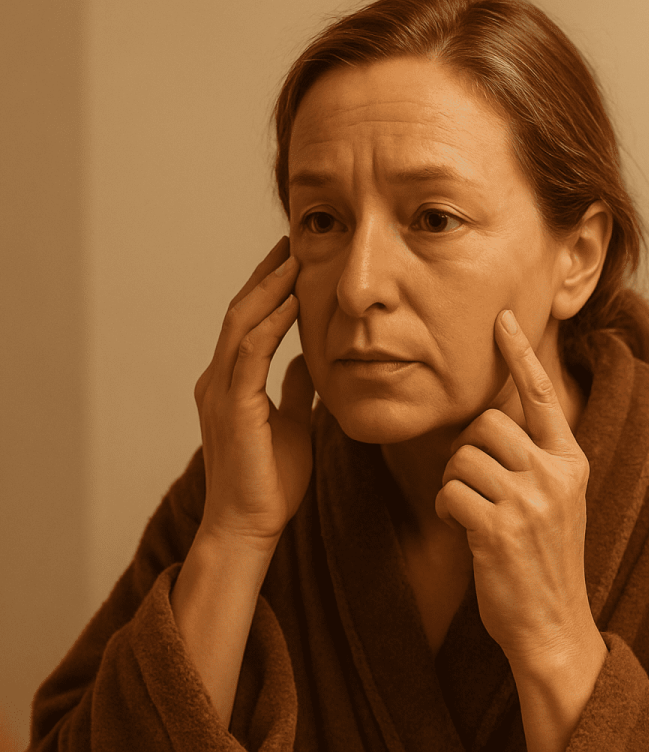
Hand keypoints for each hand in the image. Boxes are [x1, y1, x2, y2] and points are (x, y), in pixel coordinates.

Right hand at [194, 235, 315, 548]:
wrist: (250, 525)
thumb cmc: (270, 480)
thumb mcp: (293, 422)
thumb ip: (296, 390)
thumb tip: (309, 360)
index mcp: (232, 384)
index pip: (248, 324)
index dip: (268, 291)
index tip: (292, 263)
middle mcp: (218, 380)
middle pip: (240, 313)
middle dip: (265, 277)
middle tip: (289, 243)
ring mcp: (220, 391)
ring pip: (240, 324)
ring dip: (268, 289)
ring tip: (292, 259)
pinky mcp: (232, 405)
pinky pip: (250, 352)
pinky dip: (269, 324)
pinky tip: (291, 302)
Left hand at [435, 308, 597, 672]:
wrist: (552, 624)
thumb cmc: (544, 557)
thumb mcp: (555, 500)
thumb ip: (533, 458)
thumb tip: (489, 420)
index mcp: (570, 461)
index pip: (542, 395)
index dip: (519, 355)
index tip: (502, 319)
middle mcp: (555, 474)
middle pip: (486, 424)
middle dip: (467, 448)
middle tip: (473, 481)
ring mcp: (529, 501)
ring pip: (463, 456)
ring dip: (454, 482)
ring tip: (470, 509)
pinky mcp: (498, 528)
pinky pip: (449, 491)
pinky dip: (446, 507)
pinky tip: (461, 527)